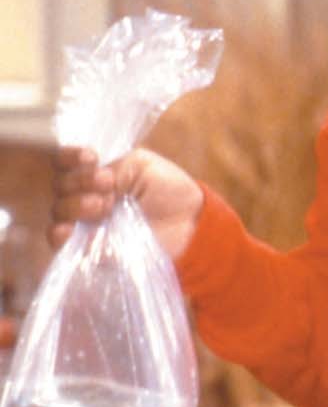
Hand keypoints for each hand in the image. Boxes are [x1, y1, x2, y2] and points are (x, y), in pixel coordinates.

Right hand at [49, 146, 203, 258]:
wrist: (188, 222)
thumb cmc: (167, 189)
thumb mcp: (142, 165)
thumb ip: (115, 166)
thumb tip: (95, 178)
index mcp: (95, 173)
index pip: (66, 162)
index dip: (70, 158)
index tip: (90, 158)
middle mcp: (83, 196)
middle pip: (60, 187)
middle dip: (79, 182)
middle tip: (106, 186)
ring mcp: (84, 223)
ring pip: (59, 213)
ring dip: (76, 206)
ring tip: (103, 206)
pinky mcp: (87, 249)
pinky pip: (62, 244)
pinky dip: (61, 236)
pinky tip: (69, 230)